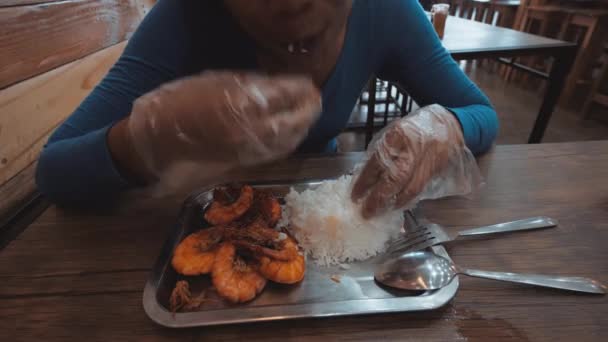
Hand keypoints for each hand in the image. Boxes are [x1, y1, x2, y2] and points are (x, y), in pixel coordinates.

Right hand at [125, 71, 320, 179]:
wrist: (161, 137)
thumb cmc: (184, 101)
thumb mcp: (217, 81)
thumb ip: (250, 84)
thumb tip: (280, 85)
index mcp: (243, 103)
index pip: (286, 96)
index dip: (302, 90)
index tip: (310, 85)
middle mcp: (252, 129)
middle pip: (294, 122)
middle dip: (310, 111)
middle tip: (317, 100)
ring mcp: (250, 148)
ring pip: (289, 141)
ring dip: (304, 128)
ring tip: (309, 116)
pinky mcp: (245, 161)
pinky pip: (276, 153)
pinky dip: (290, 143)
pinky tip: (294, 135)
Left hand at [351, 104, 469, 217]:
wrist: (449, 124)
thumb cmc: (416, 127)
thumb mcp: (395, 132)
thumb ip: (382, 151)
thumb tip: (366, 176)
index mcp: (398, 135)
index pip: (378, 161)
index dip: (365, 180)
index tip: (356, 194)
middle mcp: (414, 148)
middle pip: (395, 178)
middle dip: (379, 198)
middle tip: (366, 211)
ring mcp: (428, 160)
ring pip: (410, 188)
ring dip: (393, 203)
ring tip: (380, 212)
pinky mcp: (436, 170)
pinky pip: (420, 189)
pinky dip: (407, 199)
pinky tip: (396, 205)